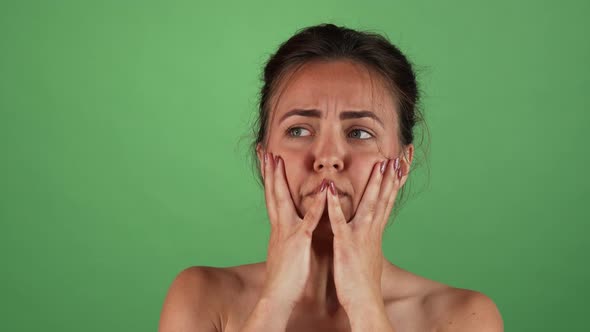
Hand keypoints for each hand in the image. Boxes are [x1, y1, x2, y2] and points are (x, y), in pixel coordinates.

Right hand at [259, 151, 327, 311]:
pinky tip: (323, 191)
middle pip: (272, 193)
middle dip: (268, 171)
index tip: (267, 161)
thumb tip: (293, 227)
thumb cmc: (286, 277)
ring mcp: (288, 232)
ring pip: (282, 200)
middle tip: (264, 151)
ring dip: (279, 179)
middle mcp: (280, 226)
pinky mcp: (298, 242)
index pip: (273, 197)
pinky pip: (308, 221)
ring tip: (277, 159)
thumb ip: (290, 236)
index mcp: (279, 227)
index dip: (270, 179)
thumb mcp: (287, 251)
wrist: (277, 297)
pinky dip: (316, 205)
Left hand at [326, 157, 403, 312]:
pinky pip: (339, 222)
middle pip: (383, 199)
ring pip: (369, 205)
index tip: (398, 167)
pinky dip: (334, 206)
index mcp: (374, 231)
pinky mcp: (345, 245)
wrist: (364, 301)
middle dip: (389, 178)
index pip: (386, 202)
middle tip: (396, 158)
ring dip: (374, 185)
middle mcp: (371, 230)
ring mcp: (360, 236)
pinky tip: (330, 191)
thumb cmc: (363, 280)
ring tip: (379, 165)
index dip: (392, 184)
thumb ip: (368, 237)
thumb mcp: (368, 253)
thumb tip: (371, 229)